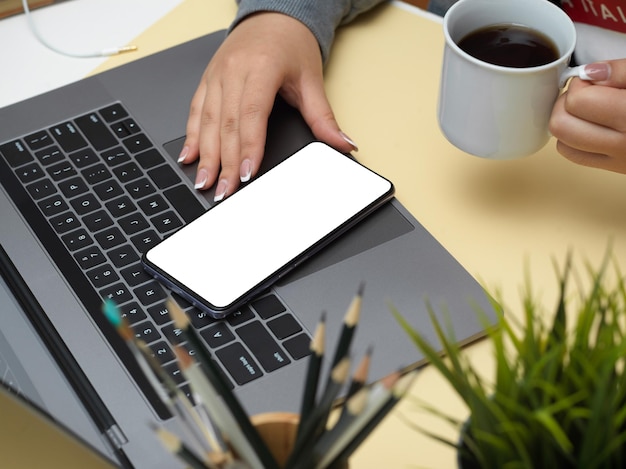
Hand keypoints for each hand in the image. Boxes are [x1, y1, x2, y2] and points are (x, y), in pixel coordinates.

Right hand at [179, 12, 357, 200]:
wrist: (273, 15)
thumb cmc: (291, 43)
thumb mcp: (311, 79)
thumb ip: (323, 117)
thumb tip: (343, 144)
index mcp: (260, 68)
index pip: (252, 115)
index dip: (248, 147)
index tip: (246, 174)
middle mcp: (233, 70)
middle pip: (227, 124)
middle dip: (224, 162)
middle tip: (224, 191)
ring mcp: (217, 74)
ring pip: (208, 120)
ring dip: (205, 154)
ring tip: (204, 181)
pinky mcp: (207, 79)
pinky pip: (196, 110)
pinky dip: (192, 135)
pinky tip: (189, 156)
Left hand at [549, 60, 625, 173]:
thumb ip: (622, 70)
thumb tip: (587, 72)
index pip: (578, 102)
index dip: (580, 84)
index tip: (594, 79)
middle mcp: (622, 144)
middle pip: (561, 125)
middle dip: (566, 103)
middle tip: (587, 92)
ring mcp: (616, 160)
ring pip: (561, 142)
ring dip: (566, 120)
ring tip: (590, 107)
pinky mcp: (613, 168)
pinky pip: (573, 155)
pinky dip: (571, 138)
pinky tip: (589, 124)